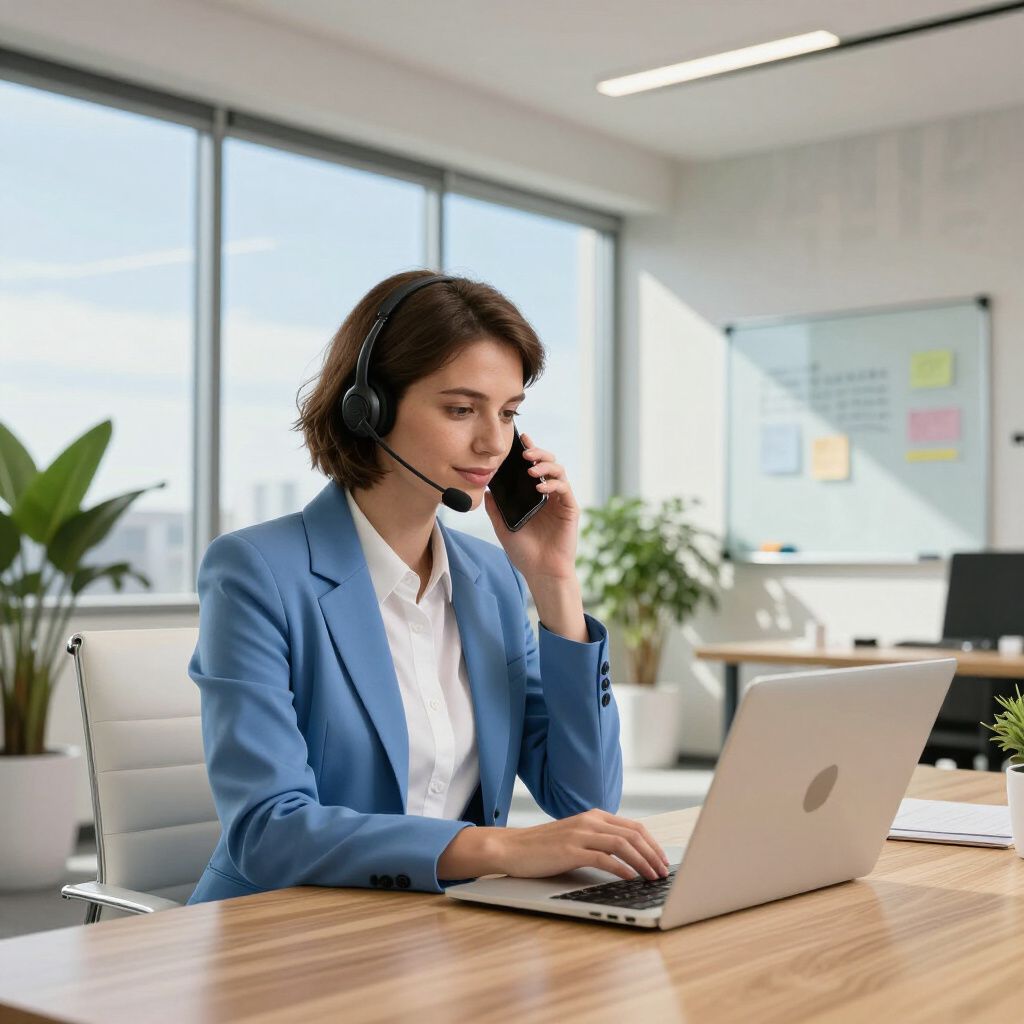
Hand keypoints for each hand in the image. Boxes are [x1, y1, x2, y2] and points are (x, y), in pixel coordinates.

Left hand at [483, 432, 579, 582]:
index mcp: (534, 495)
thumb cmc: (524, 552)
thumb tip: (486, 489)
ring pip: (559, 471)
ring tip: (531, 469)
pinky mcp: (570, 509)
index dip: (530, 450)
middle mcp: (549, 494)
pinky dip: (553, 484)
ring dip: (545, 465)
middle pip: (548, 463)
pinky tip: (540, 487)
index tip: (521, 439)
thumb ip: (495, 508)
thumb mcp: (503, 527)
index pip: (534, 467)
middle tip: (525, 451)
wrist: (540, 572)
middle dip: (538, 452)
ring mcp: (561, 500)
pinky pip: (564, 489)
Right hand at [496, 809, 669, 880]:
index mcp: (594, 816)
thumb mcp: (576, 837)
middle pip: (633, 834)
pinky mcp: (570, 851)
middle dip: (653, 854)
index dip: (653, 844)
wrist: (512, 848)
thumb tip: (628, 857)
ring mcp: (580, 835)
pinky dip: (621, 868)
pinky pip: (603, 858)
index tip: (663, 860)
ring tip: (652, 877)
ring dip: (642, 862)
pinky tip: (630, 878)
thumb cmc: (544, 847)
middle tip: (663, 872)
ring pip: (622, 844)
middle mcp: (590, 821)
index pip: (634, 826)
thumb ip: (598, 840)